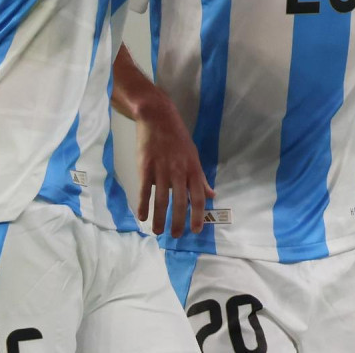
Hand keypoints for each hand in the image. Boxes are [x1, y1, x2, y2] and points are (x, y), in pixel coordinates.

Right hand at [135, 92, 214, 236]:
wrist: (158, 117)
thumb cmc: (177, 137)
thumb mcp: (194, 156)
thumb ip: (201, 178)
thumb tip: (212, 195)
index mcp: (193, 169)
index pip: (198, 197)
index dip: (197, 215)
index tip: (195, 230)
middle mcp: (179, 171)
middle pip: (180, 202)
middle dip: (178, 222)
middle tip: (175, 236)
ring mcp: (162, 169)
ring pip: (161, 199)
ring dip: (159, 218)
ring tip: (157, 231)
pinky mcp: (146, 166)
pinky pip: (144, 190)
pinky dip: (143, 205)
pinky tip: (142, 217)